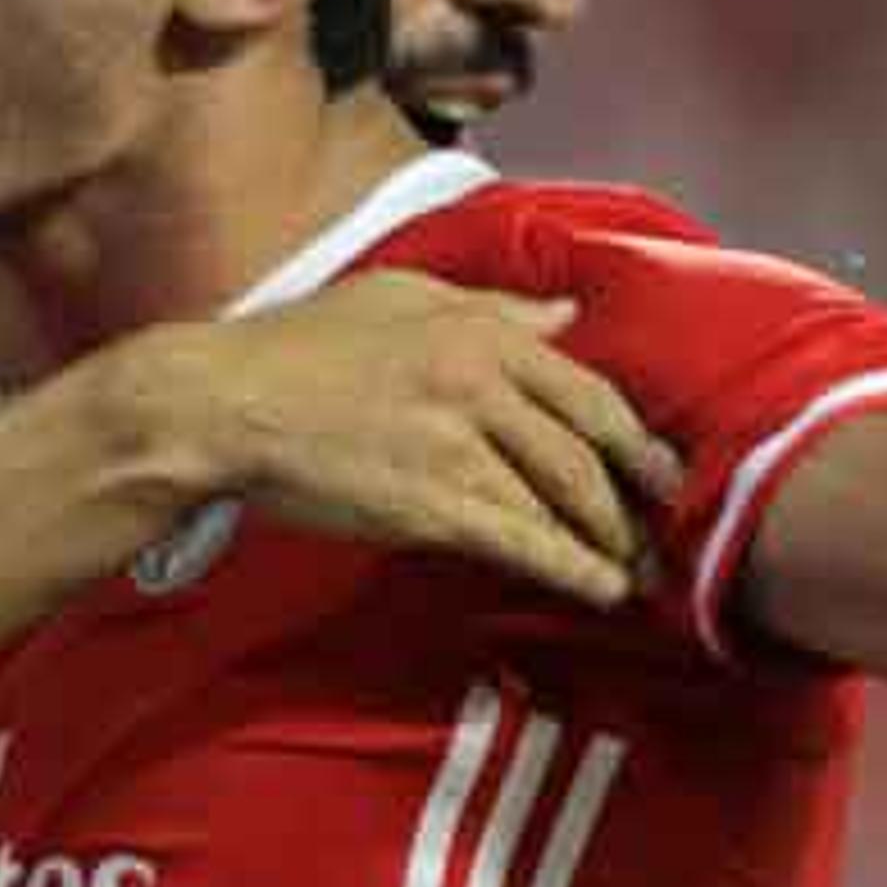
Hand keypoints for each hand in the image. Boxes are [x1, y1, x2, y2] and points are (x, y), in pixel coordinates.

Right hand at [134, 270, 683, 608]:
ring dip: (610, 542)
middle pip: (588, 450)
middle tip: (664, 532)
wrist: (221, 404)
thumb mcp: (401, 298)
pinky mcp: (430, 504)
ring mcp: (458, 445)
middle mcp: (481, 384)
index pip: (589, 389)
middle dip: (636, 498)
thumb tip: (570, 314)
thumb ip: (493, 308)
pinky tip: (600, 588)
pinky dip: (569, 568)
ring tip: (638, 571)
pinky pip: (519, 541)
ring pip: (560, 500)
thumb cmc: (298, 348)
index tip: (659, 469)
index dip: (635, 438)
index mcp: (479, 332)